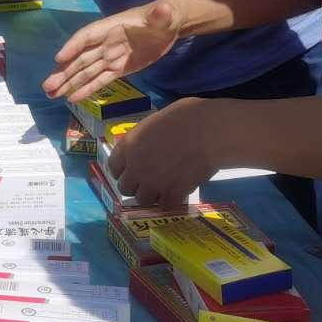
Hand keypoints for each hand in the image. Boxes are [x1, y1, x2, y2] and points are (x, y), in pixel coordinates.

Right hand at [43, 0, 182, 102]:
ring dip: (69, 82)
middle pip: (80, 58)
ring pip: (86, 71)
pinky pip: (100, 80)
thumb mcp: (165, 15)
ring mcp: (111, 57)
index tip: (59, 59)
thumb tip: (163, 9)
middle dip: (64, 72)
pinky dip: (87, 89)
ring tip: (52, 94)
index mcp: (111, 27)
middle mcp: (106, 43)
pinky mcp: (119, 68)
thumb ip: (160, 15)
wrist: (171, 24)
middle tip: (47, 86)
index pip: (87, 37)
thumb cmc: (165, 16)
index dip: (73, 46)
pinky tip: (73, 98)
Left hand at [107, 97, 225, 207]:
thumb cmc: (185, 117)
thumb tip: (147, 146)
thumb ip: (144, 139)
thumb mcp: (154, 122)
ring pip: (143, 200)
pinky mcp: (173, 194)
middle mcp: (136, 167)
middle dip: (135, 186)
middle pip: (125, 188)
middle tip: (148, 182)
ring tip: (163, 189)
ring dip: (152, 196)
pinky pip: (166, 205)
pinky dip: (171, 201)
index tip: (130, 170)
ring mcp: (153, 183)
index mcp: (129, 145)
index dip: (122, 170)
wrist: (209, 133)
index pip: (113, 167)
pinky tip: (178, 193)